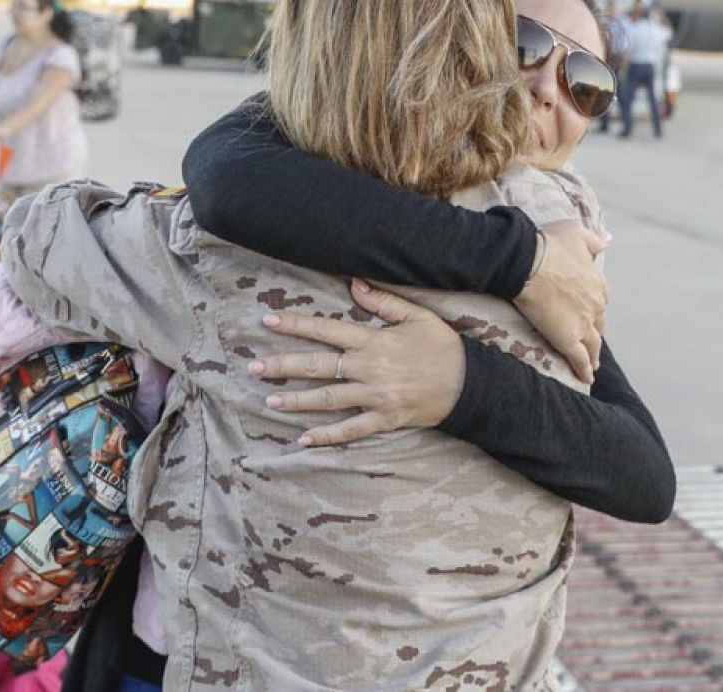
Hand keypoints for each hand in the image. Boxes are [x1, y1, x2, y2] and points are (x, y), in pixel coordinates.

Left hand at [250, 278, 464, 446]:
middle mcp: (369, 369)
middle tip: (253, 367)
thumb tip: (354, 283)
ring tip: (270, 400)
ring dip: (297, 400)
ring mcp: (375, 396)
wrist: (469, 384)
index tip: (268, 321)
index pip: (327, 330)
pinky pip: (351, 430)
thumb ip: (383, 301)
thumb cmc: (441, 346)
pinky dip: (327, 436)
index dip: (296, 325)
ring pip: (329, 399)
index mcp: (373, 341)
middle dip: (284, 365)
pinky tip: (304, 439)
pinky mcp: (384, 419)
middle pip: (319, 366)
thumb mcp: (416, 315)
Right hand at [513, 220, 609, 382]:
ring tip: (593, 365)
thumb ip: (594, 240)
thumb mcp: (576, 233)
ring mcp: (583, 323)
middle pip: (599, 323)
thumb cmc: (549, 244)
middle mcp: (594, 304)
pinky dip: (584, 370)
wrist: (527, 261)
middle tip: (593, 341)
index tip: (594, 311)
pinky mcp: (567, 339)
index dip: (597, 305)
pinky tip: (586, 379)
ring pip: (592, 344)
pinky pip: (578, 359)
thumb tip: (609, 240)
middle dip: (597, 332)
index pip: (602, 297)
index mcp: (596, 281)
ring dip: (593, 355)